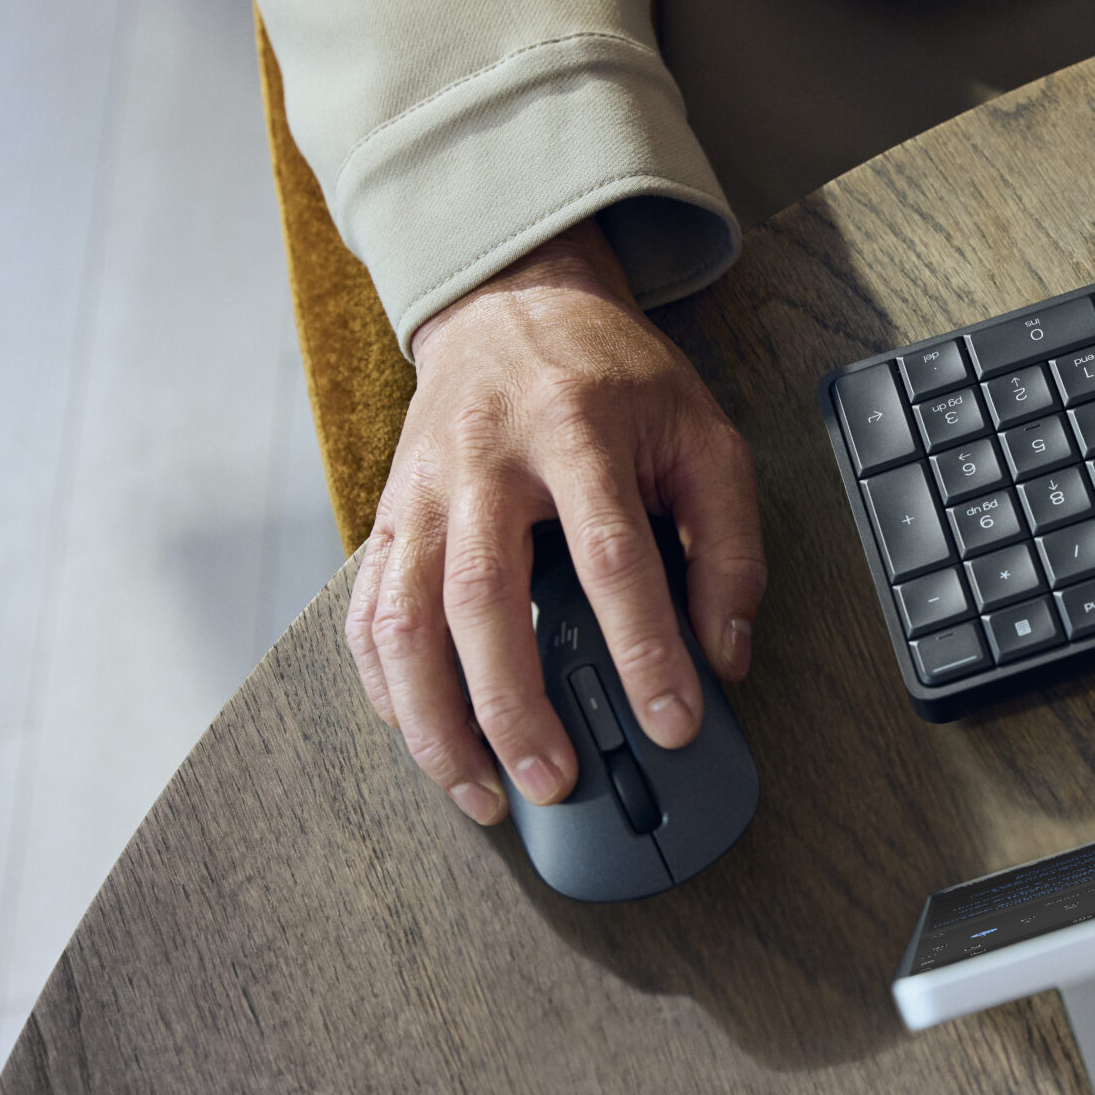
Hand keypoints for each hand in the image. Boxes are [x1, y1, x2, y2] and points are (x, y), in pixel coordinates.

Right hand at [346, 221, 766, 823]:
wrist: (513, 303)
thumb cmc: (616, 378)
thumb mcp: (704, 434)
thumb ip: (728, 544)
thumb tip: (727, 655)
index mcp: (579, 431)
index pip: (613, 558)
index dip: (645, 650)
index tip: (673, 722)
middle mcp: (485, 460)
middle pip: (484, 598)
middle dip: (515, 705)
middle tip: (554, 781)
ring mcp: (422, 489)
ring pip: (403, 618)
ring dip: (435, 719)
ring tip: (480, 790)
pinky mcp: (387, 514)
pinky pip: (365, 613)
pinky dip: (385, 689)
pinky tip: (421, 737)